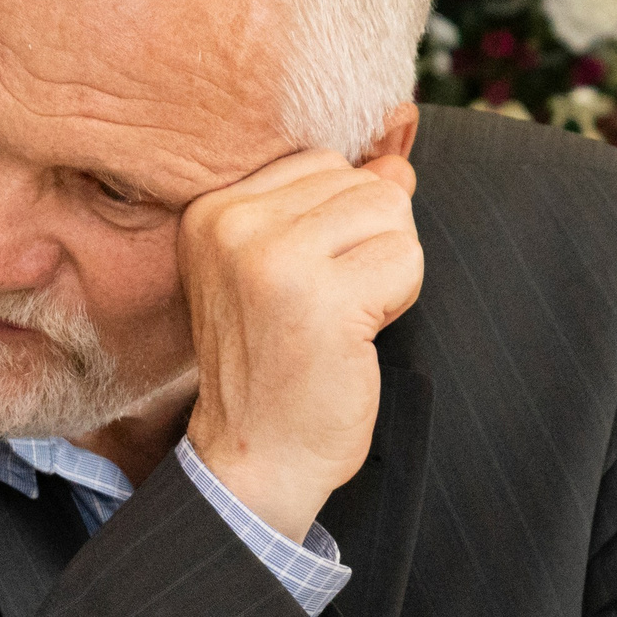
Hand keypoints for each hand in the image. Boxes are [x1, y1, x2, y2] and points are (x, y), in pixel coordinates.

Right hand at [178, 148, 421, 541]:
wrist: (253, 457)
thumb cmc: (274, 366)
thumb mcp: (285, 269)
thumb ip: (333, 206)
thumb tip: (396, 160)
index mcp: (211, 212)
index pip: (323, 164)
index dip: (340, 224)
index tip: (303, 286)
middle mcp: (231, 224)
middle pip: (362, 183)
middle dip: (368, 244)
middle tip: (323, 309)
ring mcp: (273, 258)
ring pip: (390, 210)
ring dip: (386, 270)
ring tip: (340, 319)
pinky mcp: (321, 297)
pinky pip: (406, 257)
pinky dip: (398, 299)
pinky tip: (354, 338)